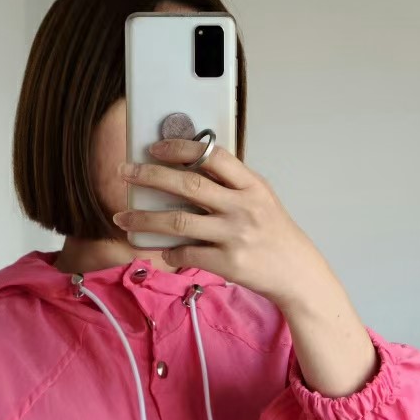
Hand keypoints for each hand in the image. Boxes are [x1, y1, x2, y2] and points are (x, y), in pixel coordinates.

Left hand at [112, 139, 329, 310]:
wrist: (295, 271)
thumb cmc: (272, 232)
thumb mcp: (259, 198)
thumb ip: (230, 184)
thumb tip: (186, 169)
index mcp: (251, 184)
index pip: (212, 156)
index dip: (180, 149)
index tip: (154, 148)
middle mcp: (242, 207)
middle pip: (188, 186)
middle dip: (150, 177)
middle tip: (125, 174)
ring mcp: (234, 235)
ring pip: (179, 222)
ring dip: (145, 220)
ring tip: (123, 218)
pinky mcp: (228, 263)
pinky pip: (187, 254)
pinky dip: (168, 251)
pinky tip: (161, 250)